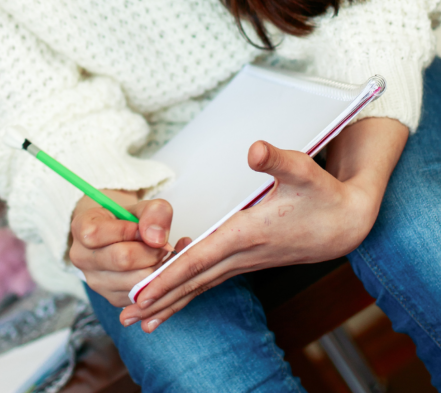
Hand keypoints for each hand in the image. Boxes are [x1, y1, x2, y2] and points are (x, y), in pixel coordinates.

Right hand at [69, 190, 177, 305]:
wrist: (120, 236)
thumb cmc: (128, 219)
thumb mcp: (141, 205)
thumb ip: (153, 212)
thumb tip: (157, 239)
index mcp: (81, 227)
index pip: (98, 233)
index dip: (128, 229)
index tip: (141, 227)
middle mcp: (81, 257)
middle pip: (121, 259)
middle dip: (149, 250)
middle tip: (161, 244)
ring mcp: (95, 281)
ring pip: (133, 280)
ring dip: (154, 267)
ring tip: (156, 255)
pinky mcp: (111, 297)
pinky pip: (139, 294)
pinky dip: (153, 282)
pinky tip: (152, 268)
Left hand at [120, 117, 407, 331]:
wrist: (345, 224)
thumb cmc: (321, 193)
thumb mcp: (302, 170)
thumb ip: (276, 159)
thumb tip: (254, 150)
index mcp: (247, 232)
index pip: (200, 258)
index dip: (169, 276)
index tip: (142, 293)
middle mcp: (242, 253)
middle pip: (193, 280)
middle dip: (159, 299)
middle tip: (124, 317)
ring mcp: (244, 260)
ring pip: (200, 285)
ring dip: (170, 302)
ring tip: (138, 320)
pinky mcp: (246, 259)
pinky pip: (210, 280)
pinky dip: (188, 291)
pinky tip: (172, 299)